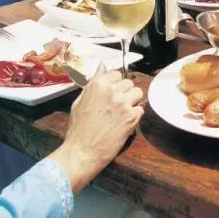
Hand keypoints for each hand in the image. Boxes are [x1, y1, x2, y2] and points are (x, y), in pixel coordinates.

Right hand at [54, 71, 143, 190]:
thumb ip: (93, 82)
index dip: (115, 84)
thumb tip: (102, 66)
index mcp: (98, 85)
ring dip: (132, 102)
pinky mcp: (131, 117)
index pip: (117, 74)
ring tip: (122, 113)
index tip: (112, 93)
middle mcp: (112, 91)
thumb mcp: (79, 101)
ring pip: (138, 93)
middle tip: (117, 106)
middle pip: (129, 83)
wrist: (82, 152)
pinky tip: (125, 123)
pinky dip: (135, 116)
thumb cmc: (78, 129)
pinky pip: (141, 109)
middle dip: (124, 93)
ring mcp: (123, 103)